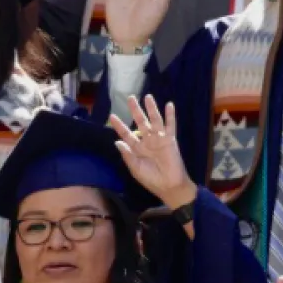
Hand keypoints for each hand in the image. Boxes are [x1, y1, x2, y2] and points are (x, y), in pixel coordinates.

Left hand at [110, 95, 196, 210]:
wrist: (169, 186)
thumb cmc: (151, 179)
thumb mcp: (135, 168)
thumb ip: (127, 154)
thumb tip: (117, 142)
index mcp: (137, 148)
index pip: (126, 134)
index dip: (120, 125)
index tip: (112, 116)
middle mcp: (147, 141)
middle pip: (140, 122)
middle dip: (135, 110)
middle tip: (130, 98)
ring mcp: (159, 139)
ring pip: (154, 120)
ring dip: (151, 109)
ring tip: (148, 97)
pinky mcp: (170, 140)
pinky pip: (170, 126)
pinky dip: (170, 116)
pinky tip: (169, 105)